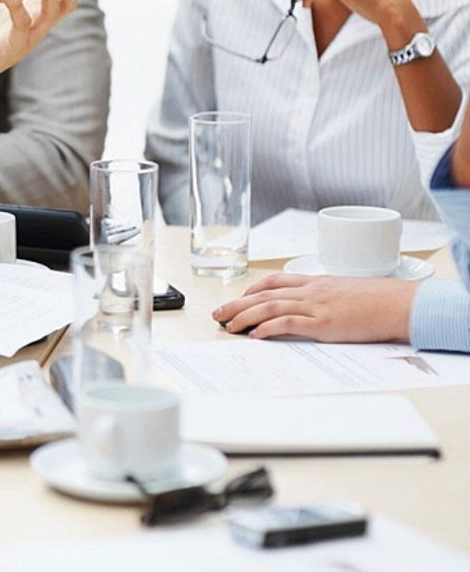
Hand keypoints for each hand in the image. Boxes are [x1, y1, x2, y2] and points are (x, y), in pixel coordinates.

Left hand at [212, 272, 418, 342]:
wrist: (399, 303)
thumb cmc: (378, 299)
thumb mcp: (345, 291)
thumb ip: (325, 297)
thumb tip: (317, 308)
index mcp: (314, 282)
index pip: (274, 282)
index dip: (252, 290)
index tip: (238, 298)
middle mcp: (309, 291)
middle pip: (263, 294)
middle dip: (236, 304)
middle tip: (217, 314)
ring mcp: (315, 306)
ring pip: (269, 306)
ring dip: (244, 317)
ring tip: (227, 326)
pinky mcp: (323, 323)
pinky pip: (288, 322)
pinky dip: (268, 328)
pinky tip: (255, 335)